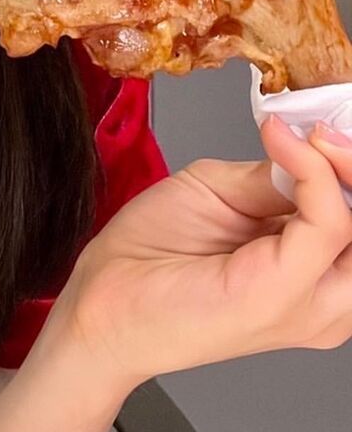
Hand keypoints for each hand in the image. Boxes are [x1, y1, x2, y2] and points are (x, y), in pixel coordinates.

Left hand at [51, 116, 351, 390]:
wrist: (103, 298)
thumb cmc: (151, 255)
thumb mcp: (221, 193)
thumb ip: (273, 179)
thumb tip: (308, 149)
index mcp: (313, 274)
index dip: (347, 167)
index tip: (325, 126)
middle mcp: (324, 297)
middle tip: (328, 131)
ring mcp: (310, 305)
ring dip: (346, 169)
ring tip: (316, 137)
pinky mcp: (282, 296)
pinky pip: (327, 224)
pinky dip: (312, 172)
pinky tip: (283, 143)